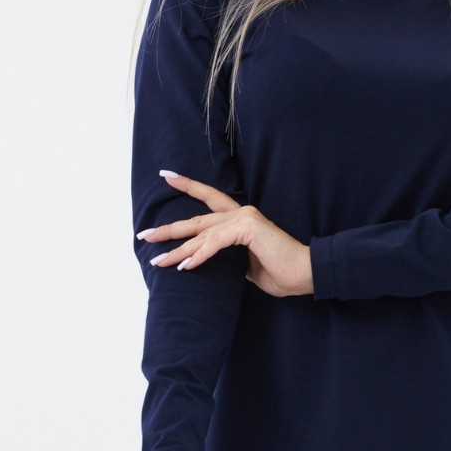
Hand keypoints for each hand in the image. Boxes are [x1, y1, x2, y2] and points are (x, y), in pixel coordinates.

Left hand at [137, 171, 314, 296]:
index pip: (209, 198)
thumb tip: (212, 264)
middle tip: (144, 234)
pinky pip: (215, 242)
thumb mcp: (247, 266)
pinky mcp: (248, 229)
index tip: (166, 175)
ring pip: (202, 234)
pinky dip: (200, 255)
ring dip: (177, 250)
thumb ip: (229, 258)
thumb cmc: (281, 272)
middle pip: (197, 218)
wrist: (306, 274)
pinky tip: (186, 267)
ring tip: (158, 261)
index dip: (188, 185)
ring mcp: (244, 219)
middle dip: (168, 228)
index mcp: (241, 220)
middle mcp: (241, 214)